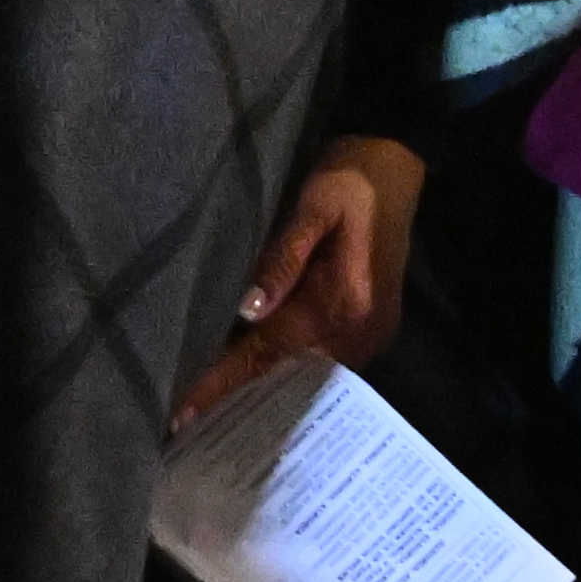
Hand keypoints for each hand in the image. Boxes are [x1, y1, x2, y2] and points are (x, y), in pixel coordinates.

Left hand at [173, 135, 425, 426]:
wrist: (398, 162)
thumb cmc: (350, 179)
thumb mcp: (313, 206)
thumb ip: (282, 259)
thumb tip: (247, 312)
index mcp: (343, 304)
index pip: (267, 351)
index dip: (222, 381)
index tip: (182, 413)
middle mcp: (358, 333)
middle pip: (285, 373)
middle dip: (237, 393)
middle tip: (185, 419)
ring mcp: (369, 336)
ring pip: (302, 372)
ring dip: (260, 383)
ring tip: (210, 403)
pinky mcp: (371, 329)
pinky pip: (320, 360)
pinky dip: (286, 367)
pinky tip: (256, 372)